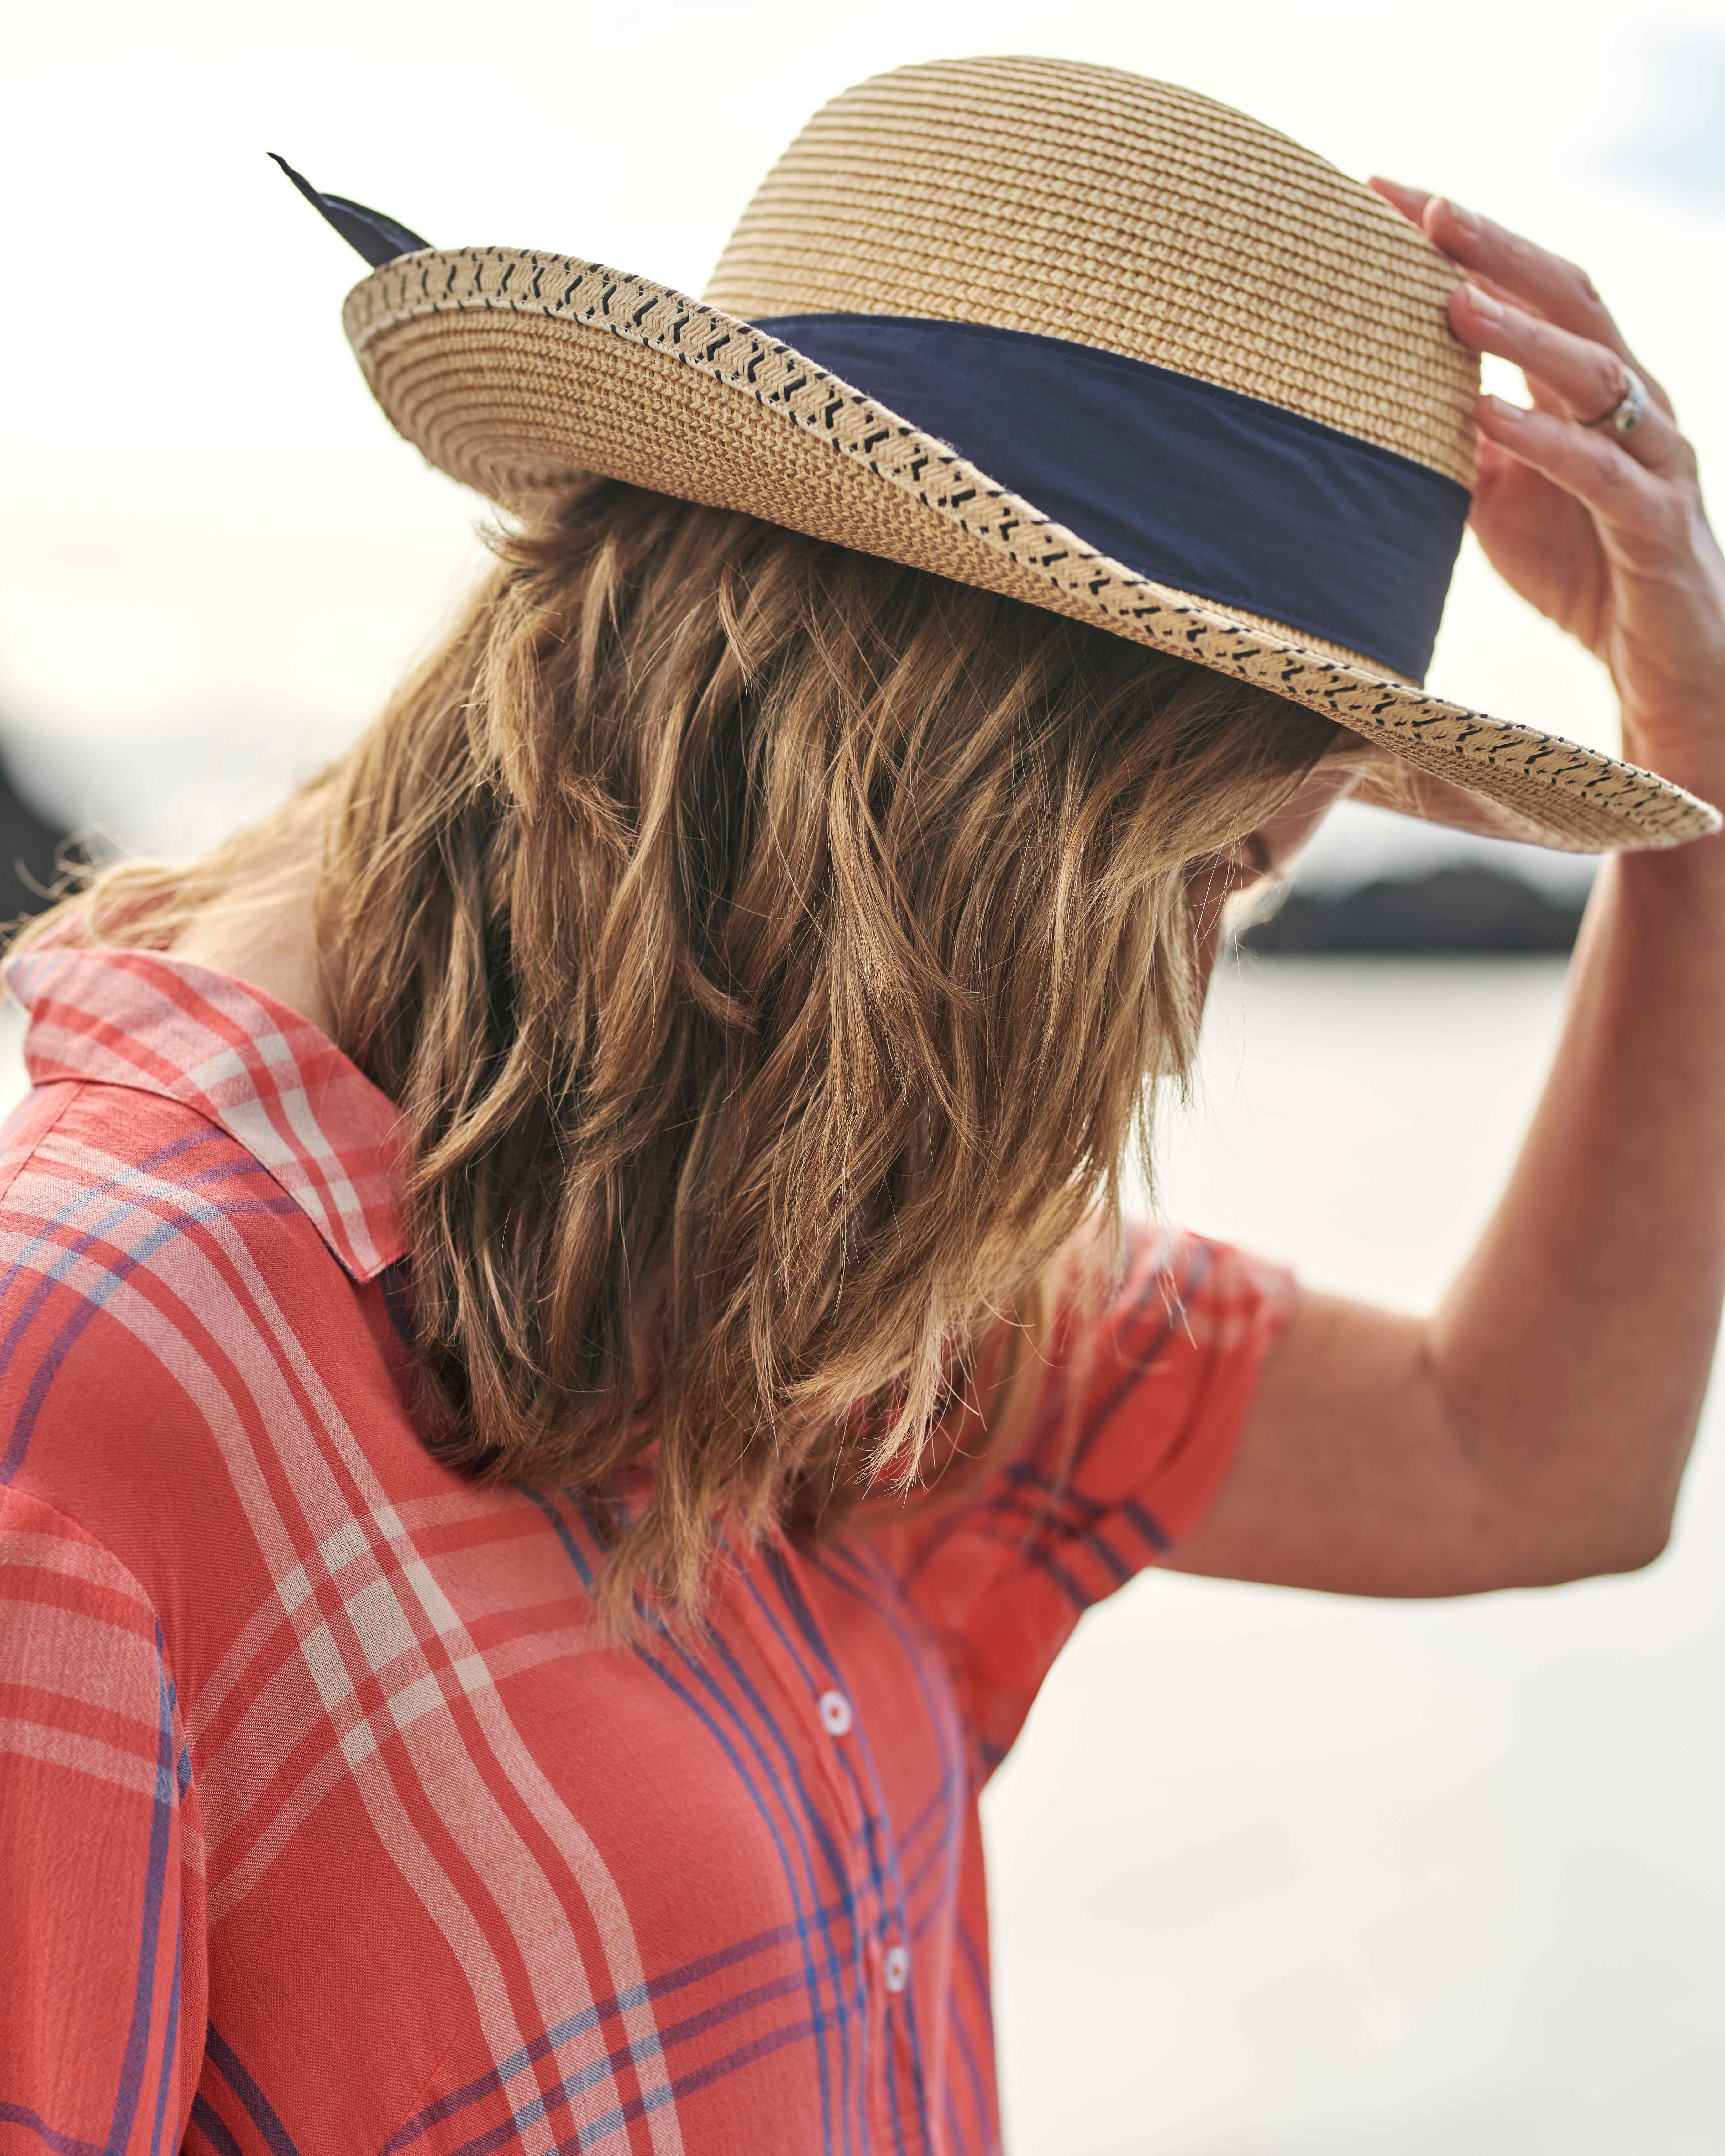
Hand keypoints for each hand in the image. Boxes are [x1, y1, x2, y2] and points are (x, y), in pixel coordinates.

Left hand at [1369, 179, 1724, 779]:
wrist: (1661, 666)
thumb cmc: (1580, 571)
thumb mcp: (1500, 499)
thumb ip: (1454, 445)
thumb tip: (1373, 405)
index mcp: (1591, 389)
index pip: (1534, 288)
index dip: (1469, 240)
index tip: (1389, 197)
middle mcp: (1631, 406)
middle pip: (1573, 300)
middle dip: (1501, 251)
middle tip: (1428, 211)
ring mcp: (1653, 460)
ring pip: (1594, 372)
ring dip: (1522, 332)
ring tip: (1452, 300)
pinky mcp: (1655, 524)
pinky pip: (1599, 471)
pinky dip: (1541, 439)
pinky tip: (1486, 415)